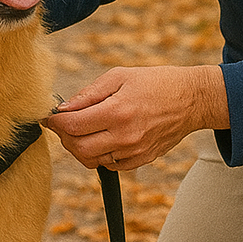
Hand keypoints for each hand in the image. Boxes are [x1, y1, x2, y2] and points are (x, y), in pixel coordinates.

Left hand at [43, 64, 228, 170]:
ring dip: (80, 148)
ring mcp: (134, 151)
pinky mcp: (142, 160)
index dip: (55, 122)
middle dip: (64, 137)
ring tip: (83, 130)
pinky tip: (104, 138)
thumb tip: (64, 107)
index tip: (51, 116)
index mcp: (118, 111)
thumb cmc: (156, 82)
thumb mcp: (121, 75)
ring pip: (91, 161)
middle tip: (65, 124)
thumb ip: (89, 93)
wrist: (192, 99)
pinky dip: (100, 154)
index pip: (73, 126)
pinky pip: (110, 165)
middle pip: (78, 148)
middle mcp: (125, 136)